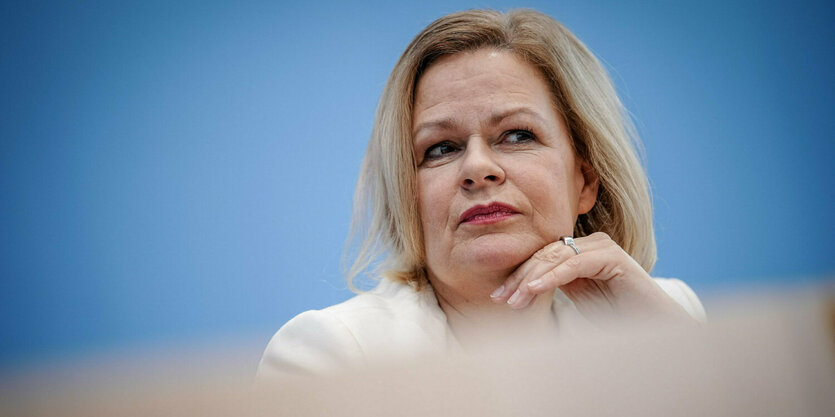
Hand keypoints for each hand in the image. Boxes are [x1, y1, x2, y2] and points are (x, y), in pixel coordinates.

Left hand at [489, 232, 693, 324]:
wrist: (652, 328)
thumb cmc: (615, 317)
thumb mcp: (576, 300)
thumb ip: (553, 287)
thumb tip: (517, 291)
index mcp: (579, 253)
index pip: (540, 258)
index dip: (518, 276)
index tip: (497, 296)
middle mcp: (590, 245)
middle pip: (544, 255)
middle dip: (519, 278)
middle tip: (500, 298)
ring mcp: (602, 248)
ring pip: (556, 257)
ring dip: (531, 280)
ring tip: (514, 300)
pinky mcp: (613, 257)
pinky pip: (575, 264)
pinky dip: (552, 277)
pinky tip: (534, 290)